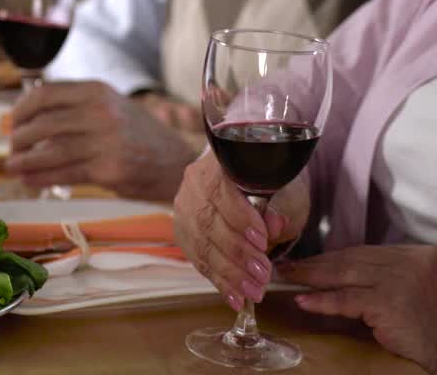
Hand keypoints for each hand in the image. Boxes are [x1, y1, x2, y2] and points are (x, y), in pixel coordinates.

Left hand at [6, 81, 198, 200]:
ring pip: (51, 151)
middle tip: (11, 147)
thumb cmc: (134, 134)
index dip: (21, 110)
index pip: (44, 94)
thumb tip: (26, 116)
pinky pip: (65, 173)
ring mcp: (107, 142)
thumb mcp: (109, 105)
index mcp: (97, 90)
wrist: (175, 162)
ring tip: (12, 165)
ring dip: (25, 161)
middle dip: (19, 138)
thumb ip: (73, 105)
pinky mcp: (110, 170)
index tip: (13, 121)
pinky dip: (41, 178)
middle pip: (43, 124)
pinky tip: (28, 180)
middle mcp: (101, 112)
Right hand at [173, 152, 306, 310]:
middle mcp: (192, 185)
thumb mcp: (280, 189)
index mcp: (214, 165)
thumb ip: (277, 206)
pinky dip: (218, 281)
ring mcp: (183, 209)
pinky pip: (198, 260)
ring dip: (229, 273)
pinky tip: (235, 298)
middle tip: (263, 275)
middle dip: (237, 253)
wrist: (245, 183)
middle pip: (207, 222)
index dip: (239, 217)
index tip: (263, 240)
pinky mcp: (183, 233)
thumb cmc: (267, 184)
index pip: (219, 190)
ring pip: (201, 245)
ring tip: (254, 292)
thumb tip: (273, 225)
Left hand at [279, 246, 436, 371]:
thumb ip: (388, 276)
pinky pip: (345, 301)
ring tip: (286, 278)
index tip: (305, 260)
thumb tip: (350, 276)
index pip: (357, 253)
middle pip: (345, 260)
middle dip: (313, 263)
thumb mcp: (415, 283)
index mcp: (404, 256)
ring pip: (341, 275)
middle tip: (285, 266)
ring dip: (309, 276)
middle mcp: (396, 265)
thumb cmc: (436, 312)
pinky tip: (303, 300)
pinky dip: (321, 300)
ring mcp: (390, 284)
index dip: (328, 257)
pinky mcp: (386, 306)